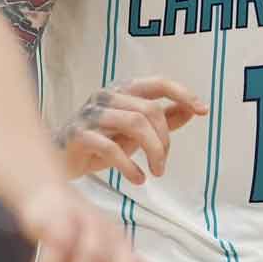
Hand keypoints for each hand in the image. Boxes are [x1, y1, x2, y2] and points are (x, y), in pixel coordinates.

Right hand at [55, 78, 207, 183]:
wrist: (59, 160)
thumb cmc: (101, 142)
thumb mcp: (136, 131)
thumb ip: (163, 118)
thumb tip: (193, 109)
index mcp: (123, 90)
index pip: (157, 83)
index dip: (182, 94)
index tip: (203, 110)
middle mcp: (107, 96)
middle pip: (149, 109)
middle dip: (164, 139)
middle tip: (163, 164)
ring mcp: (91, 114)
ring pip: (134, 123)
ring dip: (152, 151)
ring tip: (155, 172)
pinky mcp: (78, 135)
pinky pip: (111, 148)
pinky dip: (130, 166)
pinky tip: (138, 178)